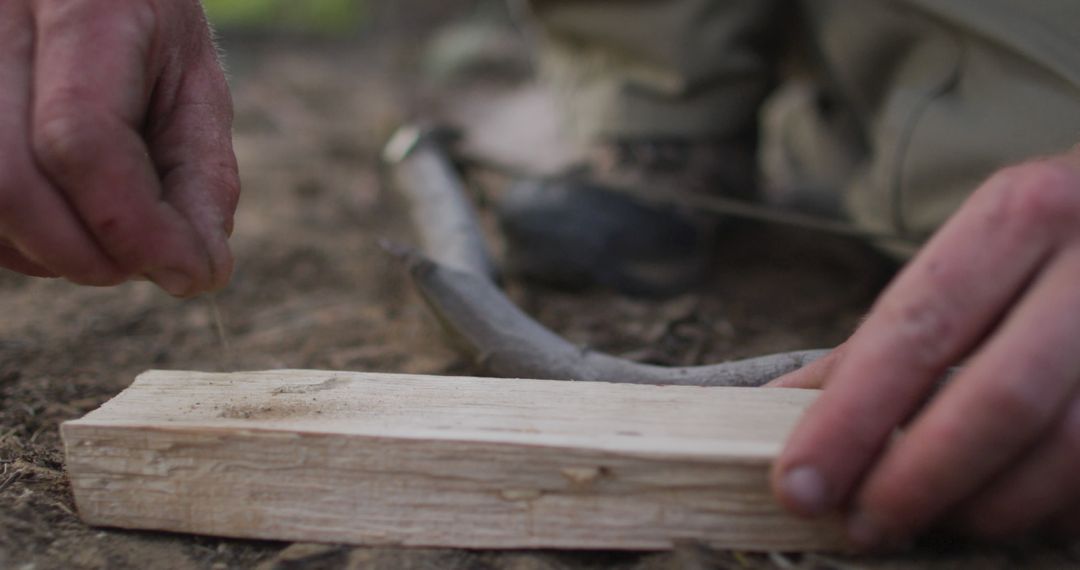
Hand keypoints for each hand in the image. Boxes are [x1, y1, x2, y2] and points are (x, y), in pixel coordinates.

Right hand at [0, 0, 238, 295]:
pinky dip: (19, 240)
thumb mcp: (193, 82)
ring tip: (113, 239)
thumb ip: (201, 173)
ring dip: (51, 253)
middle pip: (11, 180)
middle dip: (89, 254)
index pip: (83, 138)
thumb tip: (199, 273)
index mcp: (81, 7)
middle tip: (150, 266)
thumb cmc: (144, 25)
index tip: (192, 272)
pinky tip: (63, 223)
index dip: (136, 227)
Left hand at [769, 148, 1079, 547]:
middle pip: (1000, 399)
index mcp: (1019, 216)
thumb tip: (776, 406)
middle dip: (916, 480)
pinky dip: (1046, 509)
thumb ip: (881, 339)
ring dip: (984, 507)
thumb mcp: (970, 258)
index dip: (851, 419)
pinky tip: (1003, 506)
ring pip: (1066, 451)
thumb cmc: (1048, 248)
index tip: (799, 485)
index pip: (918, 330)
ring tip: (928, 520)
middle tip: (861, 526)